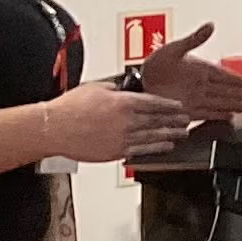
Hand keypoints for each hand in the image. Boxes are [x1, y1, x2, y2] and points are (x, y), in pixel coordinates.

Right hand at [43, 80, 197, 166]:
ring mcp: (122, 138)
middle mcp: (126, 120)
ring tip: (182, 134)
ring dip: (170, 134)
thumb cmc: (70, 108)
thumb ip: (114, 88)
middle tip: (186, 120)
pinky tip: (166, 147)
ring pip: (153, 136)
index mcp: (123, 102)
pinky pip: (141, 150)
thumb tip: (123, 88)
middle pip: (158, 120)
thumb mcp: (96, 87)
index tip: (179, 106)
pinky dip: (156, 148)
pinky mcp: (115, 153)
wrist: (54, 128)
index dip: (169, 105)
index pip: (154, 103)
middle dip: (175, 120)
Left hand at [133, 24, 241, 119]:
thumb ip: (194, 39)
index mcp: (199, 68)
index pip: (223, 75)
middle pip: (224, 90)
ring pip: (218, 102)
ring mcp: (193, 98)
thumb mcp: (175, 49)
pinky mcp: (187, 109)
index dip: (235, 79)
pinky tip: (226, 116)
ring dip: (231, 105)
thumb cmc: (153, 65)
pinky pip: (207, 113)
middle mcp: (198, 84)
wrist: (138, 84)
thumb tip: (210, 26)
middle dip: (237, 93)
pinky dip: (218, 115)